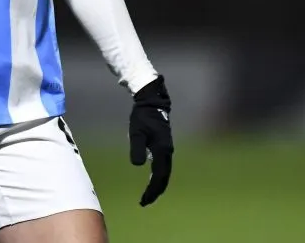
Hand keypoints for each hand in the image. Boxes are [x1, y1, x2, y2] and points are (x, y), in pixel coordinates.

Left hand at [129, 75, 173, 206]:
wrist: (152, 102)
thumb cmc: (142, 116)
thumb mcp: (136, 132)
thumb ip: (137, 148)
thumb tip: (139, 165)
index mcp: (162, 150)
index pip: (158, 176)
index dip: (152, 190)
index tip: (144, 200)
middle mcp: (167, 151)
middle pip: (164, 177)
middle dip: (155, 191)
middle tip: (145, 202)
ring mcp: (167, 149)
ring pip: (165, 172)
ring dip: (157, 184)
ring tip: (149, 195)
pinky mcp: (164, 146)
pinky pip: (163, 166)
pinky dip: (158, 175)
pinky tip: (151, 178)